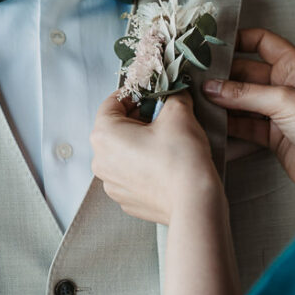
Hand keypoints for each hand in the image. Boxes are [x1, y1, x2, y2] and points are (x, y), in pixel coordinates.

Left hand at [91, 91, 222, 224]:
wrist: (193, 202)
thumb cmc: (181, 159)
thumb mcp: (179, 113)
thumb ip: (172, 95)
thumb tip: (174, 92)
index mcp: (104, 135)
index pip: (113, 102)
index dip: (135, 93)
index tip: (152, 93)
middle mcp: (101, 161)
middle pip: (116, 127)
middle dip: (140, 118)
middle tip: (164, 116)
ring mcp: (112, 184)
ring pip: (123, 152)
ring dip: (141, 142)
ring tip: (167, 142)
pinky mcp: (126, 199)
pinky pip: (131, 174)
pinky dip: (144, 165)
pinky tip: (165, 163)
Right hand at [202, 28, 294, 195]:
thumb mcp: (283, 100)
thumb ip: (245, 94)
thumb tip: (211, 88)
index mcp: (294, 65)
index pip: (263, 42)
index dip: (240, 39)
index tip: (213, 44)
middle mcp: (284, 84)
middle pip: (246, 73)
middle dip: (223, 76)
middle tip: (196, 80)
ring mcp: (278, 110)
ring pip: (243, 101)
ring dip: (223, 102)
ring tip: (198, 102)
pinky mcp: (273, 135)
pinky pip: (245, 125)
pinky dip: (229, 125)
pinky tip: (212, 124)